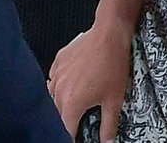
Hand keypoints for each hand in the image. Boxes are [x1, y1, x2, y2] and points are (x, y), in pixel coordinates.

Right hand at [48, 21, 131, 141]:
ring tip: (74, 103)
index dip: (70, 136)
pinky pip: (53, 78)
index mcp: (72, 102)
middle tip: (78, 120)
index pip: (65, 129)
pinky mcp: (58, 60)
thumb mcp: (114, 101)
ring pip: (52, 95)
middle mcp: (59, 88)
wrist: (108, 35)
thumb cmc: (112, 65)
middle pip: (56, 113)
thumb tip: (107, 142)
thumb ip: (108, 126)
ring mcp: (57, 72)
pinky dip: (59, 85)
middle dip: (66, 120)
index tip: (75, 137)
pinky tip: (71, 84)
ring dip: (60, 103)